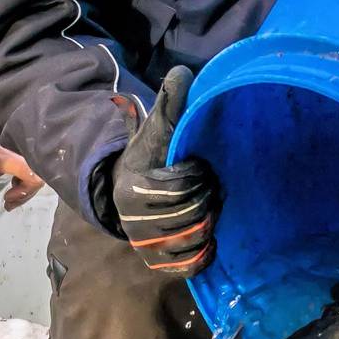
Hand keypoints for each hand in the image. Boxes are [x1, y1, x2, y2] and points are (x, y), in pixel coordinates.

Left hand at [0, 123, 43, 210]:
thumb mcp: (0, 160)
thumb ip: (22, 168)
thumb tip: (37, 182)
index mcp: (24, 155)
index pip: (38, 178)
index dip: (26, 191)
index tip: (8, 197)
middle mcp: (22, 156)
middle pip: (33, 180)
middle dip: (22, 195)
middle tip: (7, 203)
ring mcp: (13, 159)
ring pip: (25, 181)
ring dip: (18, 194)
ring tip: (7, 201)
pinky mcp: (4, 163)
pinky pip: (17, 179)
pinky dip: (13, 189)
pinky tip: (5, 193)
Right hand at [110, 67, 218, 277]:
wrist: (126, 194)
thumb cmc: (148, 160)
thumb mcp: (155, 131)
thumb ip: (169, 103)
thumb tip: (183, 72)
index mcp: (132, 188)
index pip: (181, 186)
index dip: (199, 174)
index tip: (199, 165)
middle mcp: (134, 223)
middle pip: (193, 213)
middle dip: (209, 195)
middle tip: (212, 185)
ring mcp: (146, 248)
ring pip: (196, 237)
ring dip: (211, 219)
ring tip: (211, 204)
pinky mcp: (158, 266)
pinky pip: (192, 266)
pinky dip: (207, 252)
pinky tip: (210, 236)